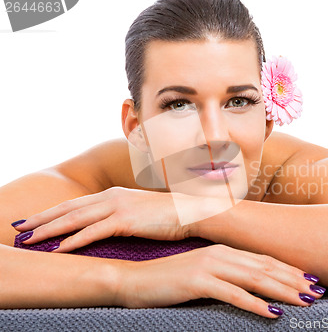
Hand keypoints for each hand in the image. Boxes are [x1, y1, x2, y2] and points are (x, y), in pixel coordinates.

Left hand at [15, 187, 197, 251]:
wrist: (192, 211)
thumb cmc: (169, 214)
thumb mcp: (141, 211)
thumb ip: (122, 215)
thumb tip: (110, 227)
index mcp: (113, 194)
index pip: (75, 203)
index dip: (52, 212)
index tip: (34, 220)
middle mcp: (111, 196)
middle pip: (68, 208)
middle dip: (41, 219)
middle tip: (20, 228)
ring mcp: (117, 207)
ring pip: (75, 219)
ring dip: (50, 230)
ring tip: (30, 240)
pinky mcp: (125, 220)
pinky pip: (93, 232)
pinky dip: (73, 241)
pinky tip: (59, 249)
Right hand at [117, 244, 325, 317]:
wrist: (132, 280)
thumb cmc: (167, 281)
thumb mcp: (200, 274)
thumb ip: (223, 276)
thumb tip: (247, 287)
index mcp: (223, 251)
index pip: (263, 260)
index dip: (289, 270)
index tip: (310, 279)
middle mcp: (220, 254)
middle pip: (266, 268)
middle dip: (294, 280)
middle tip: (318, 290)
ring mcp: (209, 266)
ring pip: (255, 279)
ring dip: (283, 291)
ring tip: (306, 300)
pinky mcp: (198, 281)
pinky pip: (233, 294)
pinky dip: (256, 304)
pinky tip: (274, 313)